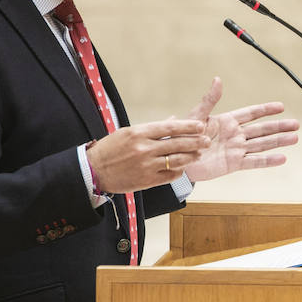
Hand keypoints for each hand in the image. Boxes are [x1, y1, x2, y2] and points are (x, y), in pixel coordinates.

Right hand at [87, 118, 208, 193]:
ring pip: (176, 160)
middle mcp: (144, 148)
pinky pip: (169, 176)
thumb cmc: (110, 149)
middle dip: (196, 142)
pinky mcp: (147, 180)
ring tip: (199, 154)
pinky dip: (179, 171)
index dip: (188, 127)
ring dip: (191, 157)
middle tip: (207, 140)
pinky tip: (183, 167)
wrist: (94, 170)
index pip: (170, 128)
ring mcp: (146, 165)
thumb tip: (173, 121)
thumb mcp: (128, 132)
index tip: (200, 126)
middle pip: (177, 144)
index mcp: (139, 133)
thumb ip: (152, 129)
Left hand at [182, 77, 299, 182]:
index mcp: (227, 121)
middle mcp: (235, 135)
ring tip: (295, 138)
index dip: (266, 109)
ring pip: (262, 144)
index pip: (251, 113)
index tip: (281, 106)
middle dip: (279, 126)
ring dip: (279, 141)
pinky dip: (268, 161)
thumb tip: (218, 79)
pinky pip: (253, 161)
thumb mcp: (196, 116)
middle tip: (296, 124)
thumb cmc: (183, 136)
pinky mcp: (233, 164)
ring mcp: (236, 149)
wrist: (176, 159)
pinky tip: (282, 158)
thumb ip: (210, 100)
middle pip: (262, 129)